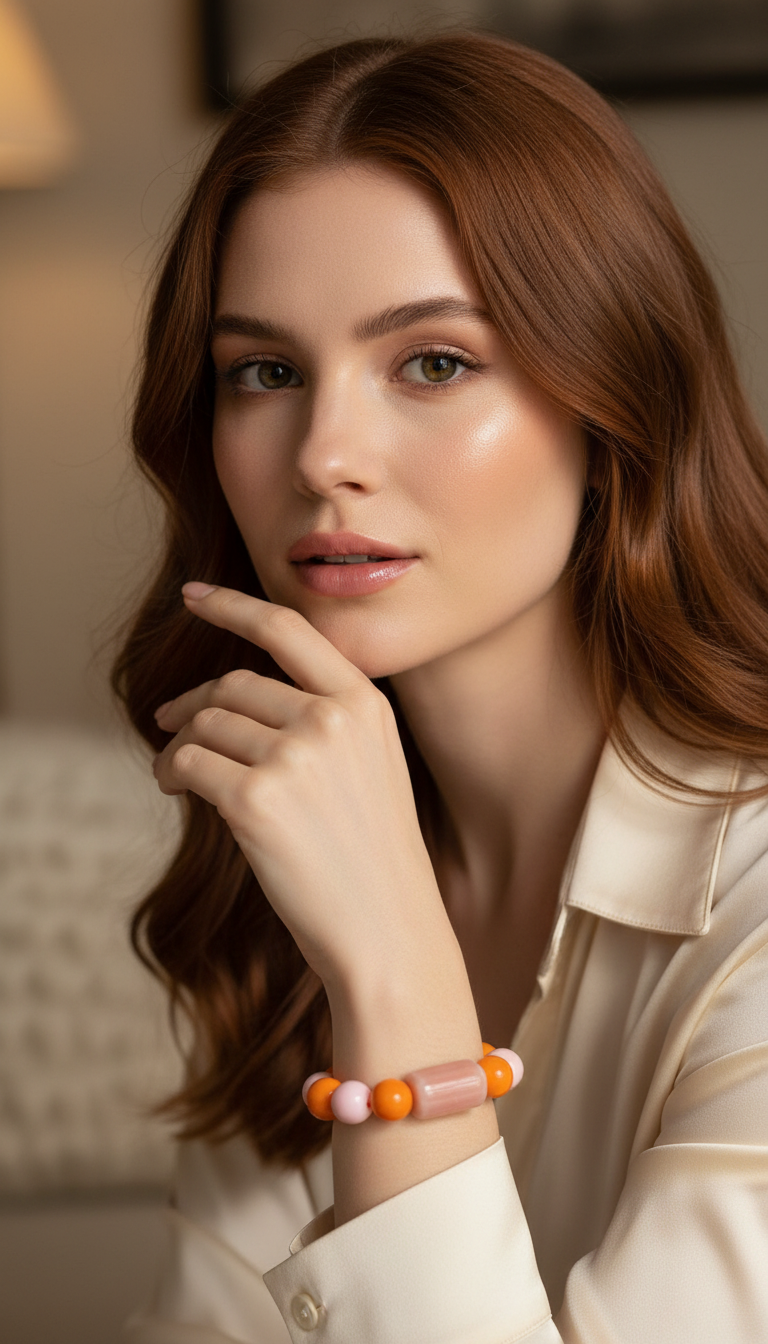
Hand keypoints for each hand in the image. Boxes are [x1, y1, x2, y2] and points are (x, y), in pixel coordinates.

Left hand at [152, 583, 453, 996]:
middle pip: (234, 683)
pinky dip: (171, 771)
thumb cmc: (372, 858)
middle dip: (193, 702)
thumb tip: (231, 697)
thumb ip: (323, 720)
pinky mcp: (256, 801)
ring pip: (206, 723)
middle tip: (169, 720)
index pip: (289, 630)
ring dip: (179, 743)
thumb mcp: (372, 768)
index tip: (193, 596)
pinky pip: (189, 763)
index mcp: (366, 704)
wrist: (388, 934)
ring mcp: (296, 758)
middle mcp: (333, 720)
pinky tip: (175, 787)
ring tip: (176, 770)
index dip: (233, 605)